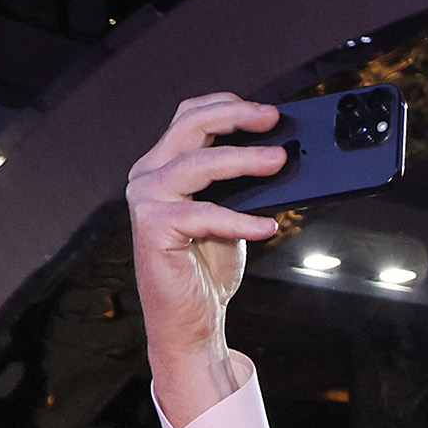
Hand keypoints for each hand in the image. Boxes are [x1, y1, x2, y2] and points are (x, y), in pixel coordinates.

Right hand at [125, 95, 284, 419]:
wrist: (190, 321)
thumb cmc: (207, 268)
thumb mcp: (231, 215)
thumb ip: (242, 185)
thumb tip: (281, 157)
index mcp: (163, 165)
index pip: (191, 117)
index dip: (228, 106)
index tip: (267, 110)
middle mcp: (148, 175)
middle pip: (191, 126)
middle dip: (236, 117)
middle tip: (274, 120)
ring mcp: (146, 199)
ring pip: (199, 164)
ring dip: (245, 160)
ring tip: (280, 161)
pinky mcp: (153, 227)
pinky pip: (205, 214)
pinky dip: (241, 219)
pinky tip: (269, 225)